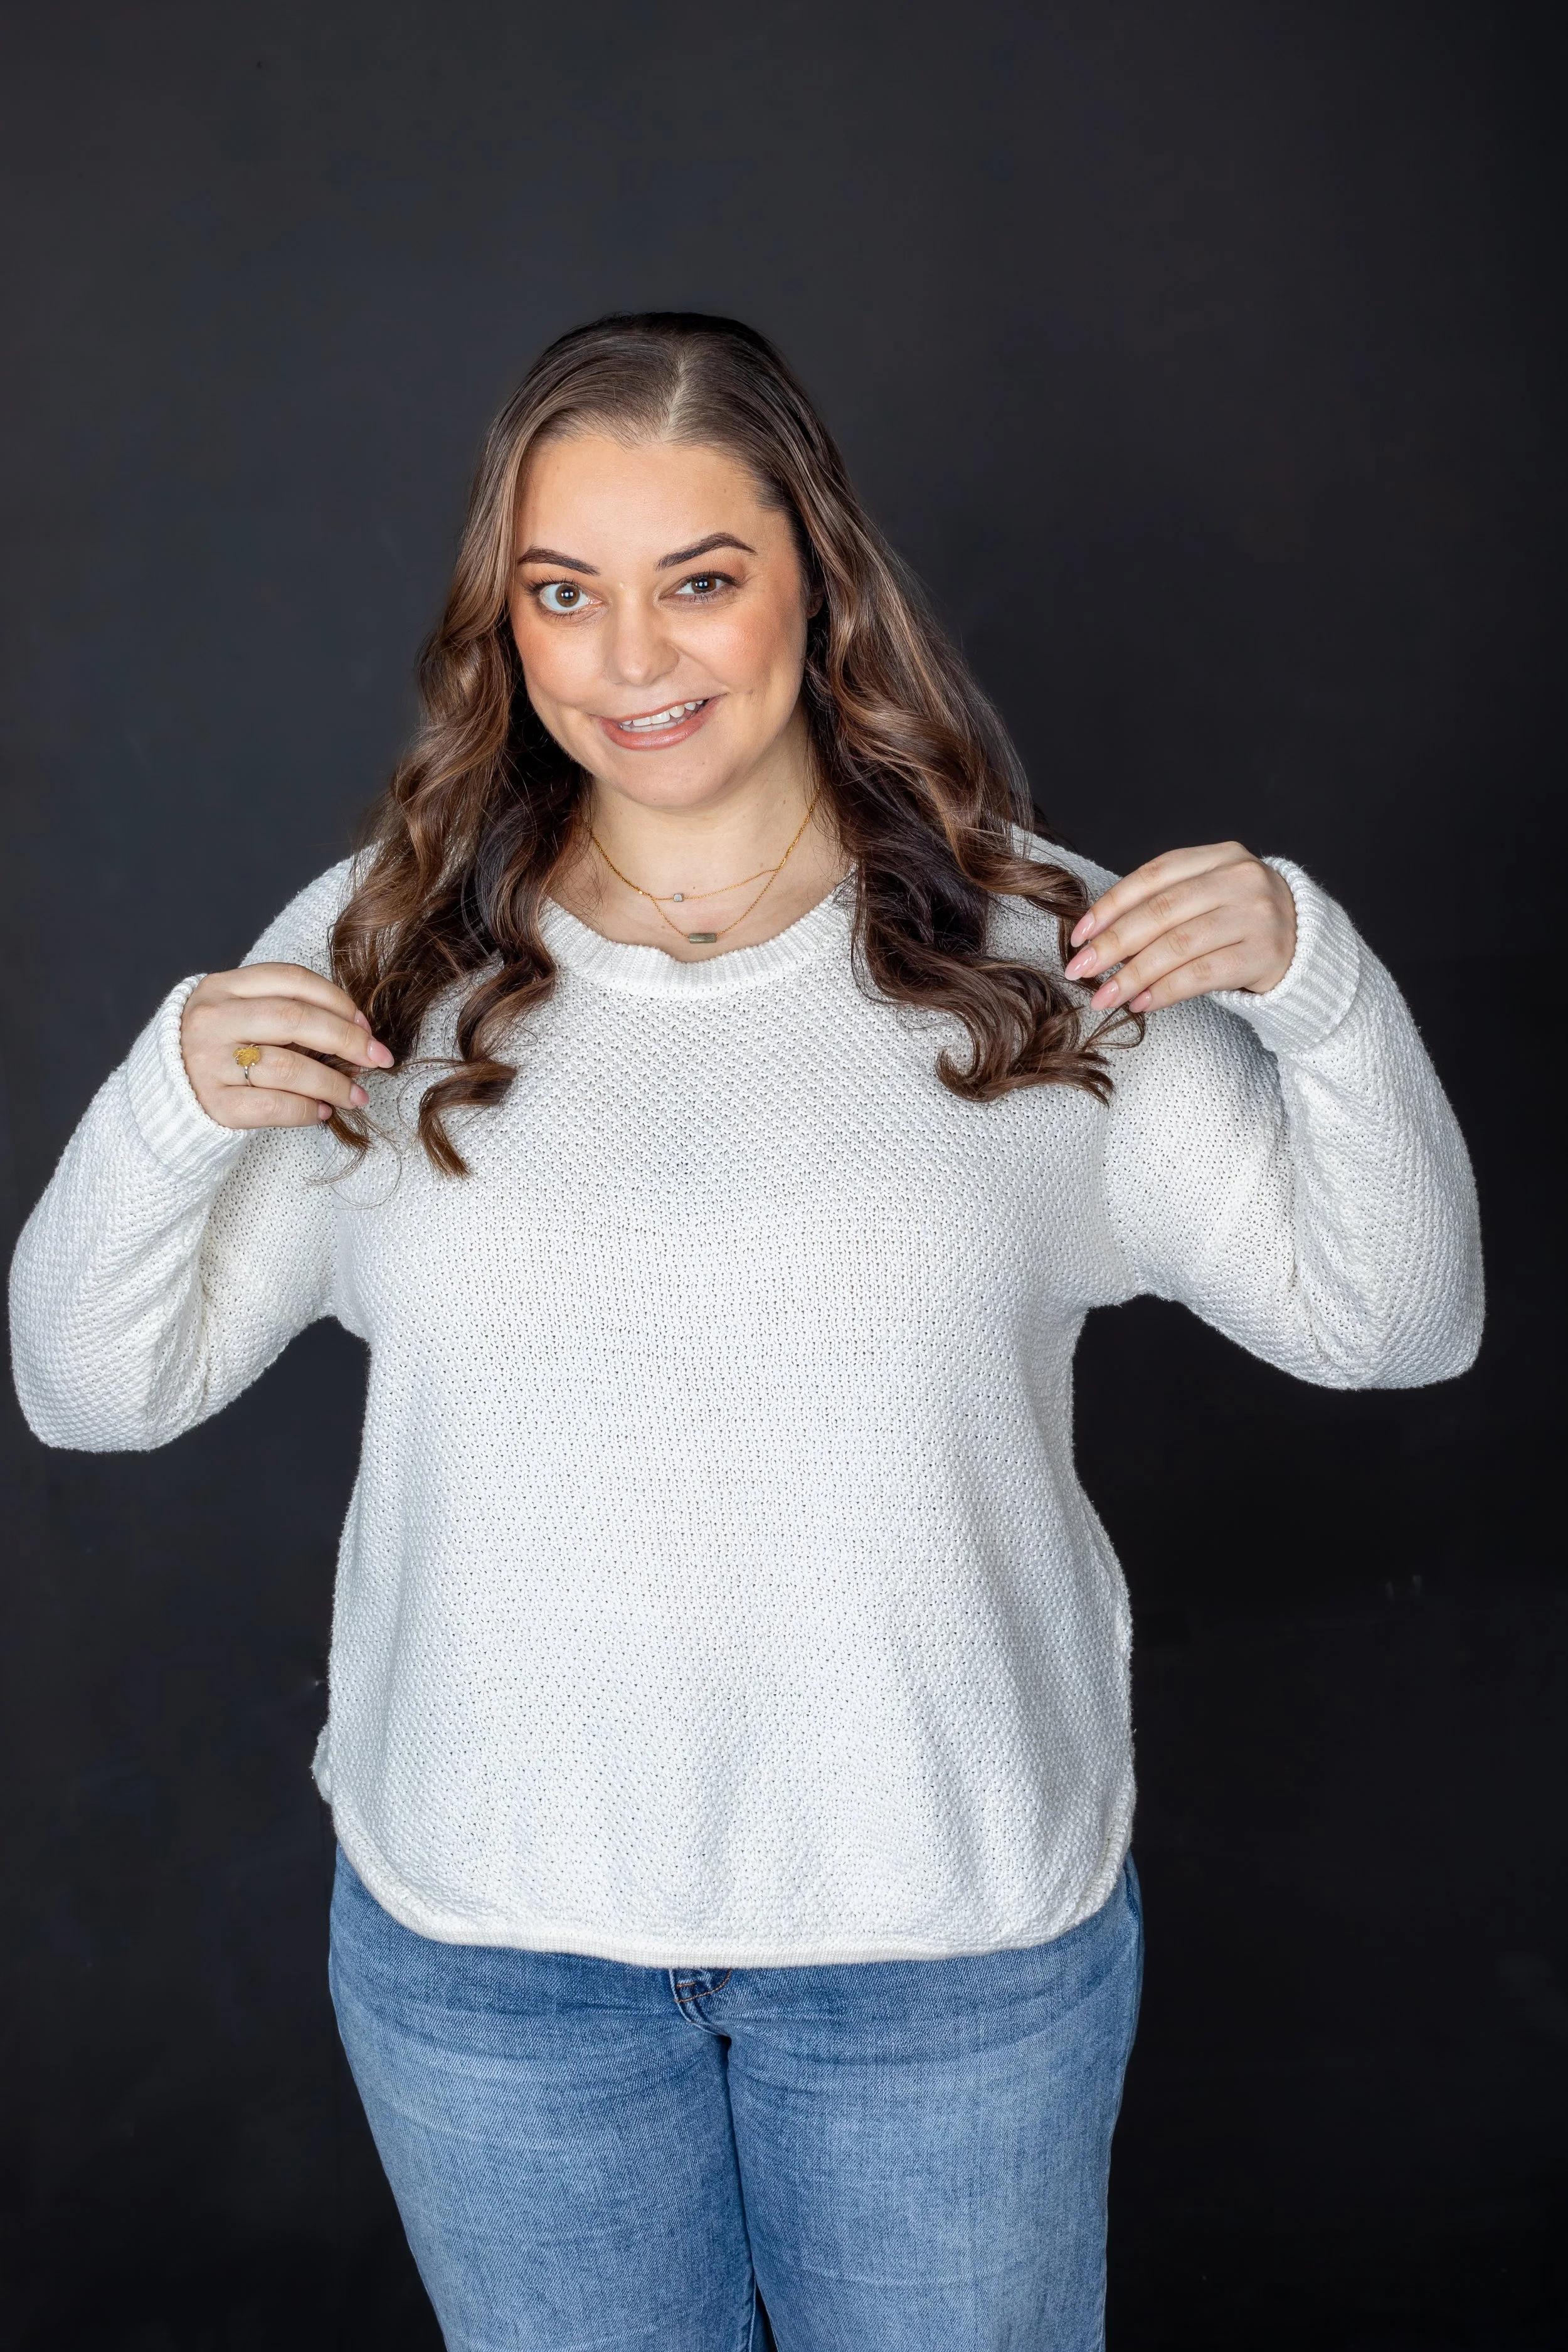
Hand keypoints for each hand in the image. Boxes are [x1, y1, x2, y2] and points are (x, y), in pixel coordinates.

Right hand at [180, 962, 393, 1129]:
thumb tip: (359, 1036)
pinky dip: (307, 1110)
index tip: (365, 1025)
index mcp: (222, 987)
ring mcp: (209, 1062)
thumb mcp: (242, 1015)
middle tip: (379, 1058)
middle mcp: (212, 1020)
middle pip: (294, 1019)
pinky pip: (273, 1107)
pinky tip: (323, 1111)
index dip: (338, 1001)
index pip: (292, 980)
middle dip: (347, 1039)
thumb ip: (288, 1014)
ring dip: (334, 1083)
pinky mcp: (213, 1104)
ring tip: (357, 1095)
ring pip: (288, 1067)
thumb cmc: (222, 1049)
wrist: (166, 1093)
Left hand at [1063, 842, 1295, 1012]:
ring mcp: (1257, 915)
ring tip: (1104, 997)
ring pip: (1178, 945)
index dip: (1111, 905)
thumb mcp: (1211, 897)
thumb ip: (1166, 905)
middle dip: (1113, 943)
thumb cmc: (1243, 924)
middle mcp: (1241, 879)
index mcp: (1221, 856)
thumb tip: (1097, 937)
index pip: (1154, 875)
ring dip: (1133, 975)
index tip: (1079, 934)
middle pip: (1161, 911)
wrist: (1308, 949)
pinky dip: (1166, 991)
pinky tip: (1142, 1003)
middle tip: (1079, 970)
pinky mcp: (1265, 954)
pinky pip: (1202, 974)